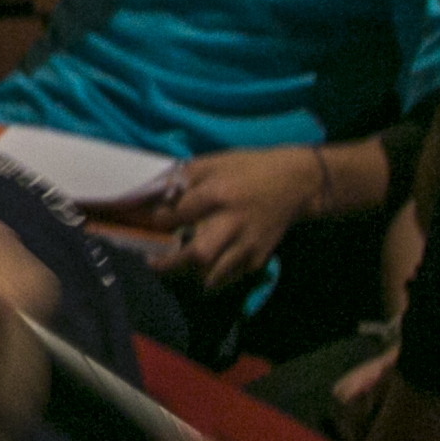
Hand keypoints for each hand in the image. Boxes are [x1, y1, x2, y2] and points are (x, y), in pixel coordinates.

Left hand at [138, 145, 324, 286]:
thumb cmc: (249, 168)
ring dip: (189, 276)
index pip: (176, 216)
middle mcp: (233, 223)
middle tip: (152, 262)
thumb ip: (181, 178)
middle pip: (198, 255)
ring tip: (175, 268)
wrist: (297, 183)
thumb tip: (150, 192)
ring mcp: (248, 244)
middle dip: (169, 265)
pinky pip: (229, 278)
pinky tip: (201, 270)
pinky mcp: (259, 258)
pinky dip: (211, 278)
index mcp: (218, 194)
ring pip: (214, 275)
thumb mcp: (214, 162)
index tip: (142, 225)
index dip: (155, 223)